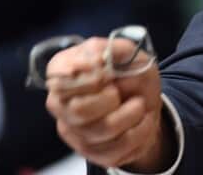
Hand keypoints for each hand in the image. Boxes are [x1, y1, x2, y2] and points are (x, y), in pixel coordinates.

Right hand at [44, 38, 171, 171]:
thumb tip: (97, 61)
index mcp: (64, 72)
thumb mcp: (130, 53)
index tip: (106, 73)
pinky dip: (140, 131)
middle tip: (120, 91)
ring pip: (100, 130)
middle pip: (78, 109)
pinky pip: (117, 147)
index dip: (85, 75)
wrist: (145, 105)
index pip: (57, 75)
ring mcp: (73, 130)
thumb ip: (113, 50)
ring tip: (139, 104)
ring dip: (130, 115)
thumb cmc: (132, 75)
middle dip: (110, 99)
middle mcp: (60, 103)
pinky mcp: (90, 151)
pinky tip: (142, 120)